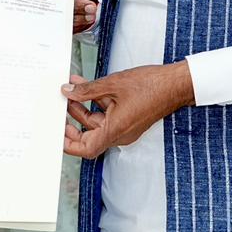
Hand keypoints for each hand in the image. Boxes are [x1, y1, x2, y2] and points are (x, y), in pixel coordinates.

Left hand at [61, 63, 194, 158]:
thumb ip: (87, 90)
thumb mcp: (112, 84)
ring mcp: (125, 126)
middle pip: (89, 135)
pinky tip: (87, 85)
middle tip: (60, 107)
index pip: (86, 148)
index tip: (56, 134)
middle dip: (72, 120)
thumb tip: (69, 92)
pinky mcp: (129, 117)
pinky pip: (107, 114)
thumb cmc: (151, 86)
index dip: (69, 144)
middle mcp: (120, 133)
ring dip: (83, 105)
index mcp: (115, 130)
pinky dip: (96, 101)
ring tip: (72, 87)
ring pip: (97, 121)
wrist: (175, 83)